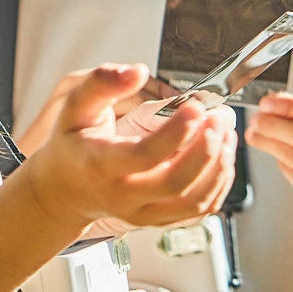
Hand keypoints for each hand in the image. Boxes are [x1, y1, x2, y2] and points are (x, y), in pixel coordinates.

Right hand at [22, 64, 237, 231]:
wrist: (65, 189)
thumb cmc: (73, 144)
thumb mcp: (76, 106)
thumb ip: (102, 83)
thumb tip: (136, 71)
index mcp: (101, 165)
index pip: (143, 154)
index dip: (175, 131)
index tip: (195, 106)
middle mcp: (123, 196)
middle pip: (174, 183)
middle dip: (206, 149)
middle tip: (219, 117)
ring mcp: (143, 213)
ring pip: (193, 202)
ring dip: (219, 167)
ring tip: (226, 133)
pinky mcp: (159, 220)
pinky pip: (199, 210)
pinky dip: (219, 184)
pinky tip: (221, 155)